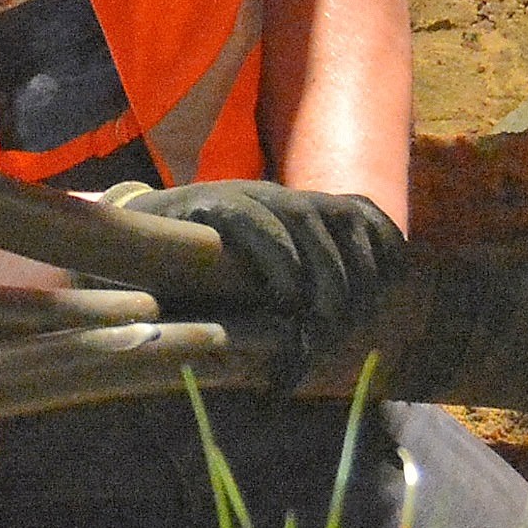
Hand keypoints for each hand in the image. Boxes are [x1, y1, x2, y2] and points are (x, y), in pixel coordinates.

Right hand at [135, 177, 411, 358]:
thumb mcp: (268, 280)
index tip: (390, 288)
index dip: (386, 247)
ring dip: (321, 271)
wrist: (137, 241)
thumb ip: (304, 292)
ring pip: (304, 219)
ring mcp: (248, 195)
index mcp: (303, 209)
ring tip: (318, 317)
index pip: (365, 212)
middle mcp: (283, 195)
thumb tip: (344, 332)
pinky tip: (280, 297)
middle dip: (354, 273)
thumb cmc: (210, 274)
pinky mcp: (211, 206)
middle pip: (343, 217)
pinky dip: (276, 261)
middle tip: (343, 321)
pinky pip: (254, 223)